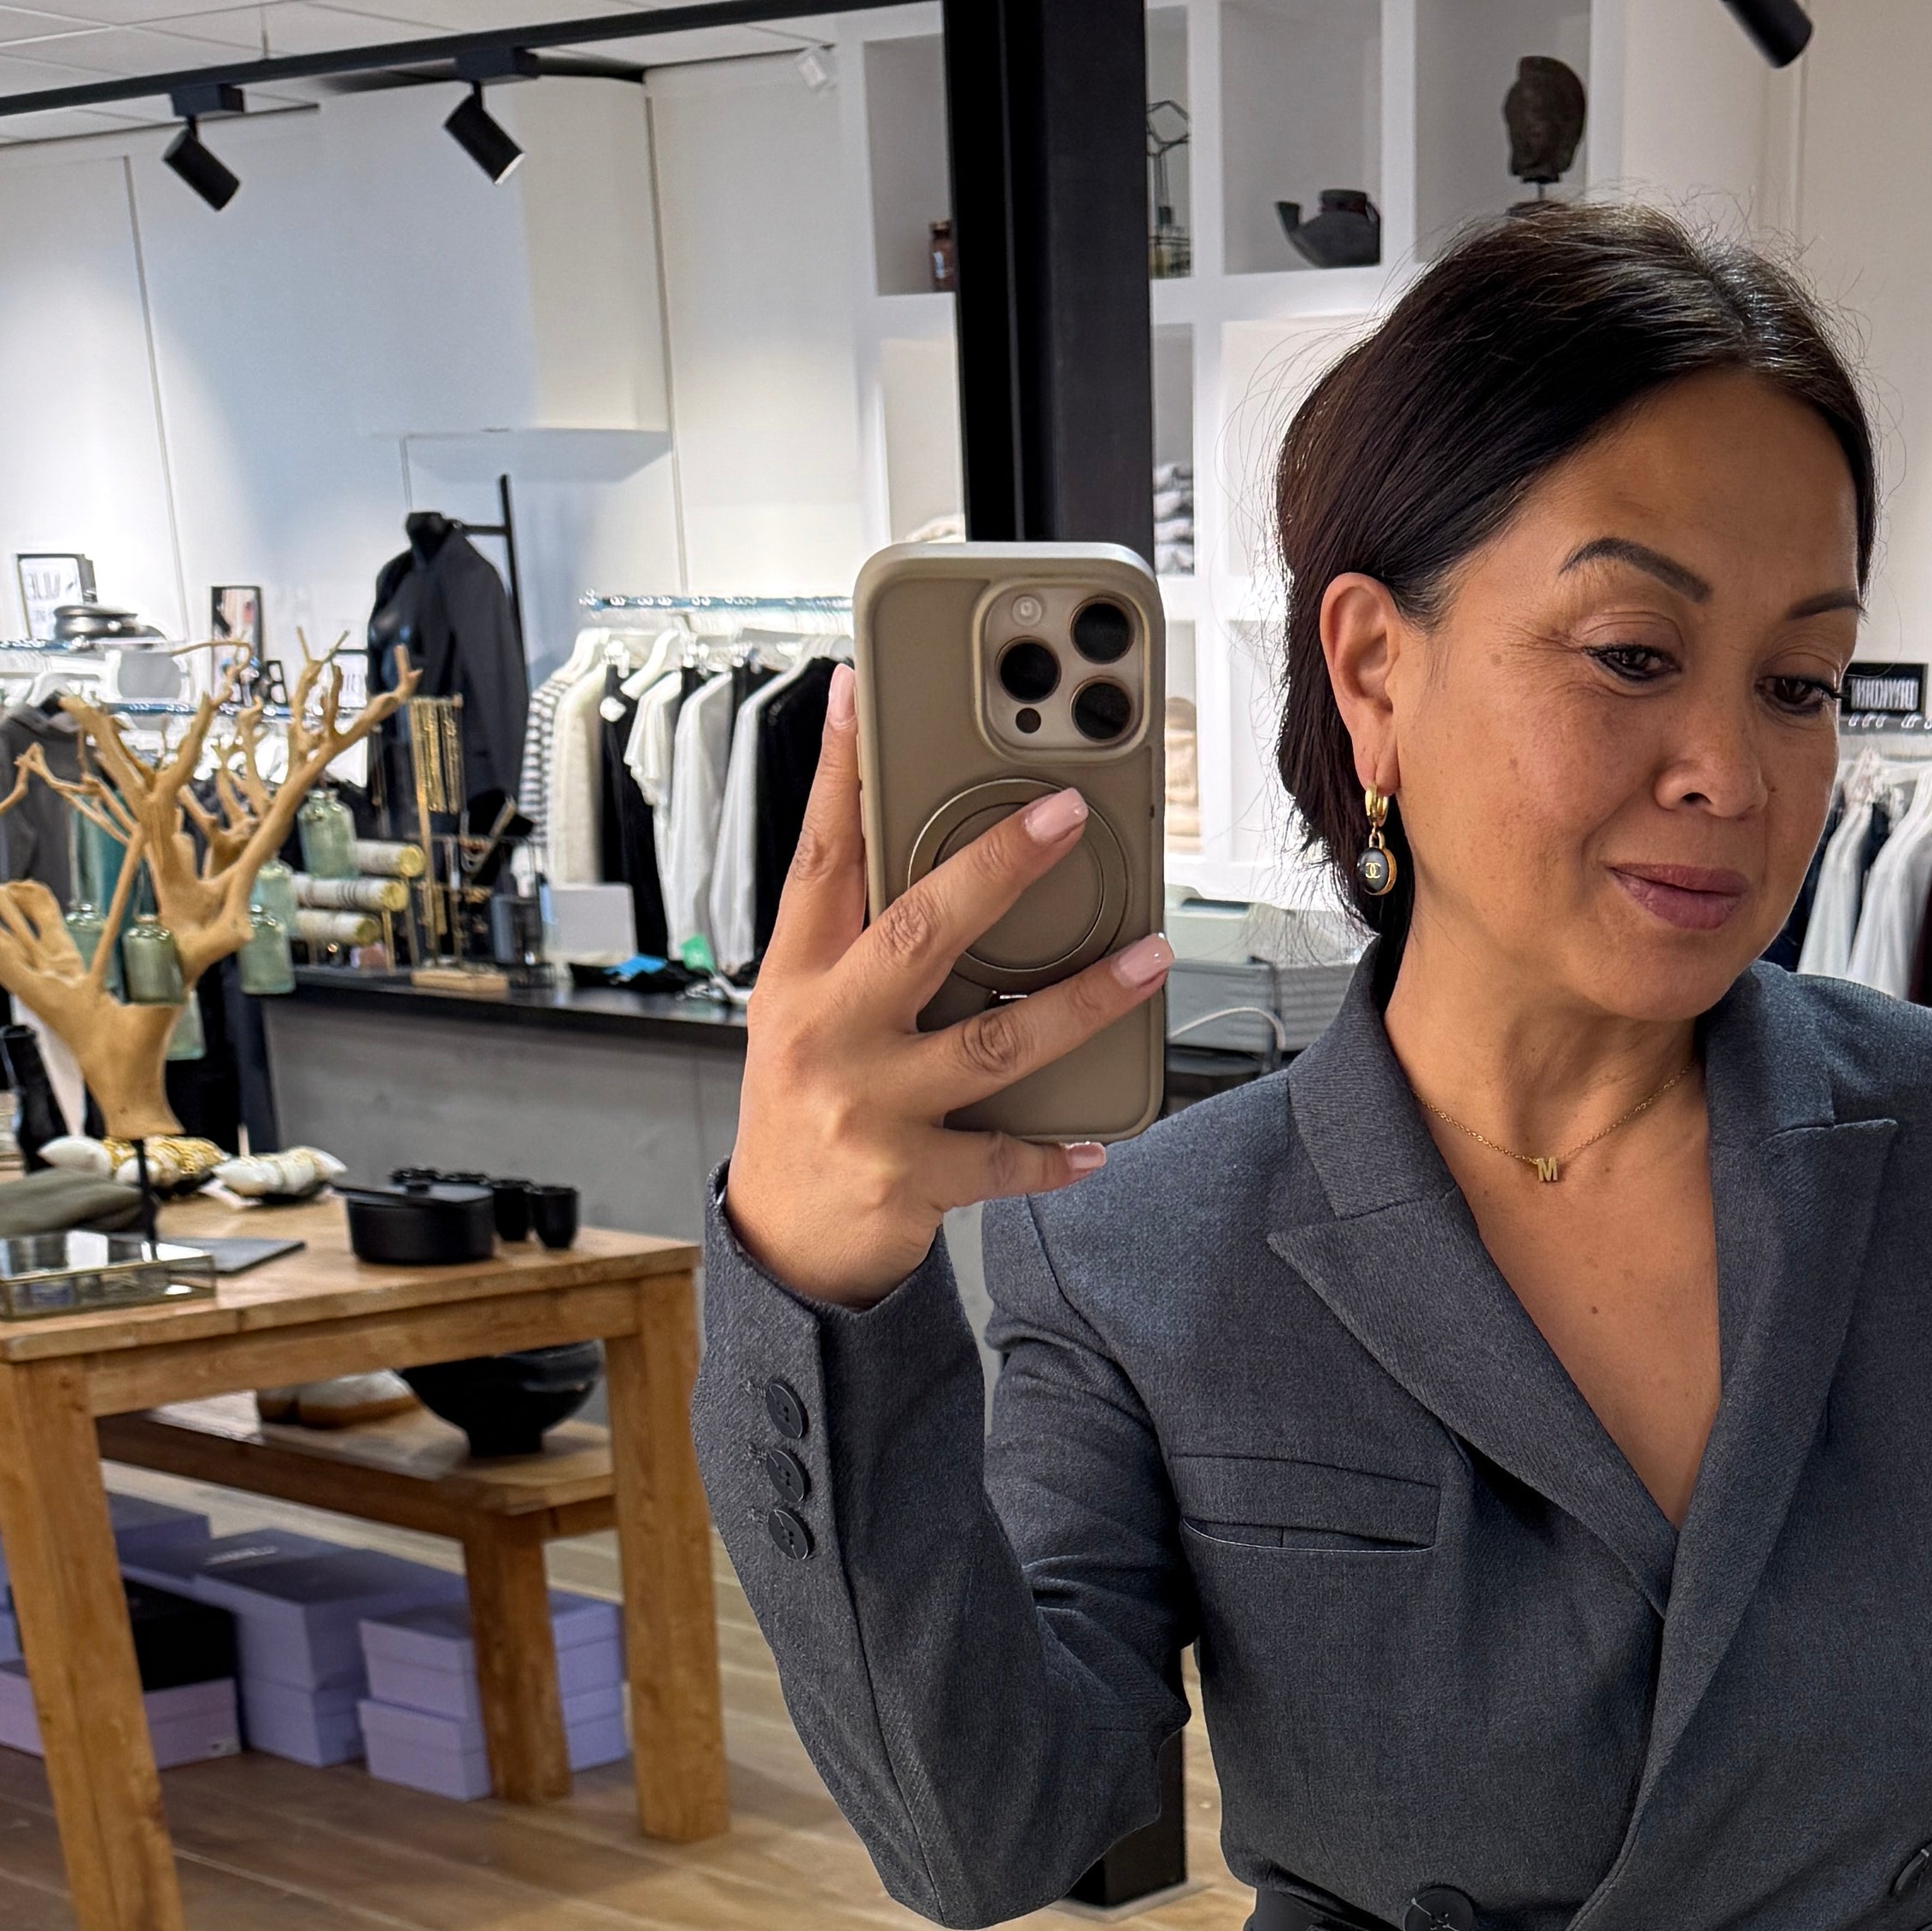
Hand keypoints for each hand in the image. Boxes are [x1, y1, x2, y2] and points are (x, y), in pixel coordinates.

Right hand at [723, 667, 1173, 1308]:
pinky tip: (1095, 1141)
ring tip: (1149, 960)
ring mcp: (868, 1106)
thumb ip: (855, 939)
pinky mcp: (908, 1176)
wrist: (782, 1239)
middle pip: (921, 930)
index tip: (861, 692)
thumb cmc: (807, 1107)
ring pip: (993, 1040)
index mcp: (797, 978)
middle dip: (999, 867)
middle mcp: (828, 1032)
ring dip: (1083, 1000)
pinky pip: (1002, 1156)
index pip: (819, 858)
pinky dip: (1055, 1152)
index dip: (840, 773)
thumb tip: (929, 853)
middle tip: (1067, 816)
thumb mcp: (805, 1012)